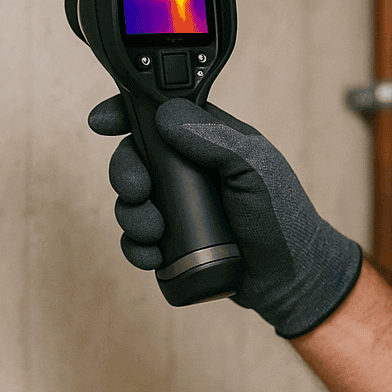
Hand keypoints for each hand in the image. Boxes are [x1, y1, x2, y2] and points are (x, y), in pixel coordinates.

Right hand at [88, 96, 361, 337]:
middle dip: (125, 173)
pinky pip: (137, 239)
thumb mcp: (255, 168)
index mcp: (208, 140)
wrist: (289, 279)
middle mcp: (189, 170)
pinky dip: (136, 248)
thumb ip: (215, 139)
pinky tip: (152, 256)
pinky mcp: (172, 242)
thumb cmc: (282, 216)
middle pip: (136, 158)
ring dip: (131, 216)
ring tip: (154, 232)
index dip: (126, 112)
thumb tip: (166, 115)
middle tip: (138, 191)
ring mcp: (179, 207)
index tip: (101, 122)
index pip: (160, 115)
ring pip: (132, 201)